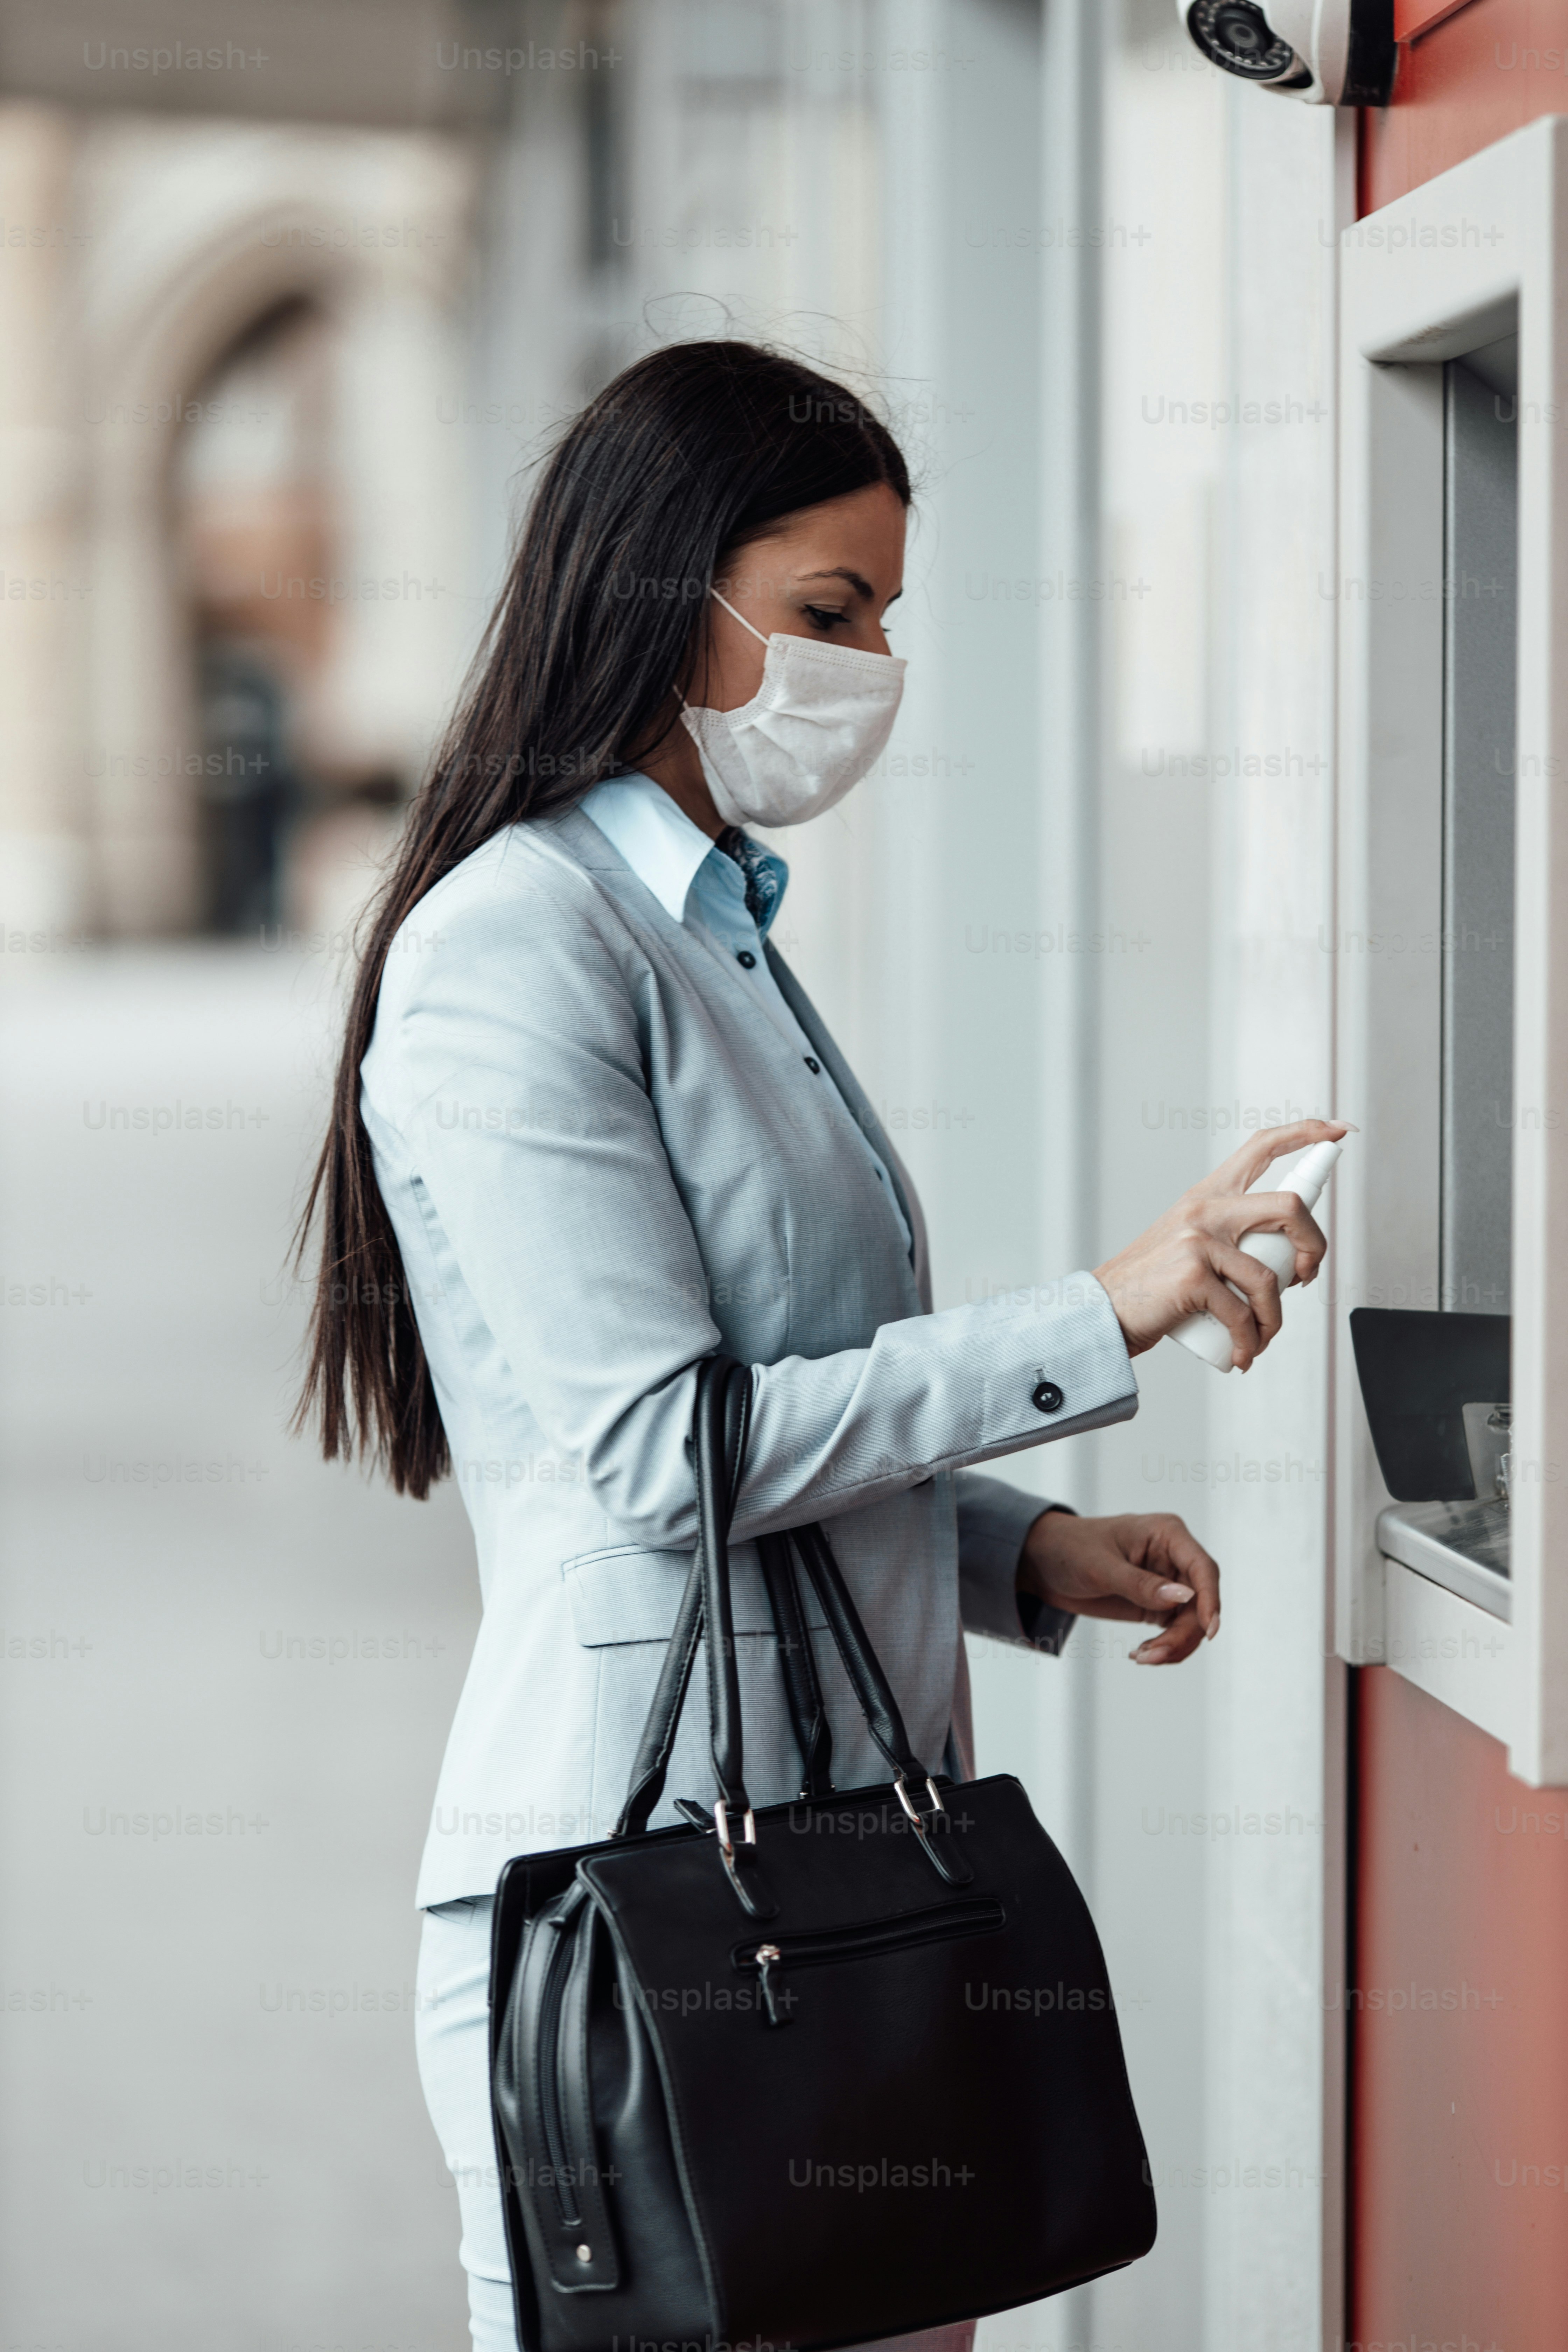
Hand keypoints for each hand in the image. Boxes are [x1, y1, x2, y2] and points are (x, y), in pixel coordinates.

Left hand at [1019, 1508, 1219, 1663]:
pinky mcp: (1158, 1604)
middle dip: (1183, 1633)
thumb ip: (1140, 1584)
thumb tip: (1184, 1597)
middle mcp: (1174, 1557)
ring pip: (1190, 1621)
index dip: (1210, 1598)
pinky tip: (1139, 1654)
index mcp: (1166, 1533)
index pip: (1202, 1567)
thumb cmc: (1070, 1549)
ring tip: (1141, 1658)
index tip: (1209, 1630)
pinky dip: (1163, 1647)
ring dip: (1173, 1645)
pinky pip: (1174, 1631)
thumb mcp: (1100, 1566)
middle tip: (1153, 1656)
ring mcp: (1168, 1582)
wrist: (1044, 1563)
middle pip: (1200, 1601)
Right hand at [1091, 1117, 1350, 1368]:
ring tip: (1261, 1337)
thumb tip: (1286, 1257)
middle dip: (1314, 1247)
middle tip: (1305, 1277)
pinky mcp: (1192, 1275)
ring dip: (1275, 1318)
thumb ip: (1230, 1237)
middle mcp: (1205, 1209)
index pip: (1262, 1147)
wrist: (1106, 1311)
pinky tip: (1243, 1354)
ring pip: (1270, 1276)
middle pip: (1289, 1208)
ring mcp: (1198, 1240)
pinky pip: (1242, 1313)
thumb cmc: (1154, 1285)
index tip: (1338, 1132)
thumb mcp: (1189, 1243)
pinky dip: (1251, 1341)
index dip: (1306, 1133)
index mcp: (1208, 1195)